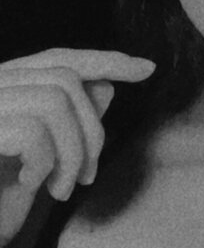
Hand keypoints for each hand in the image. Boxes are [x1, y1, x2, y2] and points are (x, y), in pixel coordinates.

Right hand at [0, 49, 155, 230]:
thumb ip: (67, 121)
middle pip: (64, 80)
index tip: (145, 68)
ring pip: (55, 101)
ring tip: (60, 189)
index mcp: (2, 87)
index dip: (103, 59)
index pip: (56, 58)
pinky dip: (45, 162)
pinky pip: (32, 130)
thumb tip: (106, 85)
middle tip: (85, 177)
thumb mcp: (40, 160)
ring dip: (72, 151)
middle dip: (91, 130)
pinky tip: (32, 185)